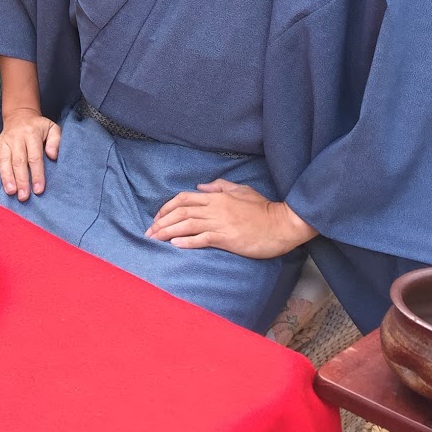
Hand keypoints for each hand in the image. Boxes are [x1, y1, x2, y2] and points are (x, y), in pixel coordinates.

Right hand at [0, 109, 61, 200]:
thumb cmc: (38, 126)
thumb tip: (52, 155)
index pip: (34, 157)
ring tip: (10, 191)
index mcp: (31, 134)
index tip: (38, 189)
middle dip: (21, 180)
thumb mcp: (52, 128)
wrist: (20, 115)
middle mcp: (16, 139)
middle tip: (24, 196)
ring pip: (4, 161)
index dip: (36, 174)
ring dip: (6, 177)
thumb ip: (55, 140)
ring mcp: (4, 142)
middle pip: (18, 161)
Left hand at [146, 179, 314, 258]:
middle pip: (181, 212)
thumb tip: (201, 186)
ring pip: (187, 225)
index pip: (184, 198)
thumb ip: (220, 186)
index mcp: (217, 196)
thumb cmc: (263, 209)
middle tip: (149, 233)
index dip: (167, 207)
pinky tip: (175, 246)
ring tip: (155, 240)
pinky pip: (203, 239)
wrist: (282, 225)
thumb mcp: (242, 190)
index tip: (157, 218)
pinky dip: (187, 242)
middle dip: (161, 222)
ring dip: (168, 232)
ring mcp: (221, 223)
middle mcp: (215, 208)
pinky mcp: (228, 238)